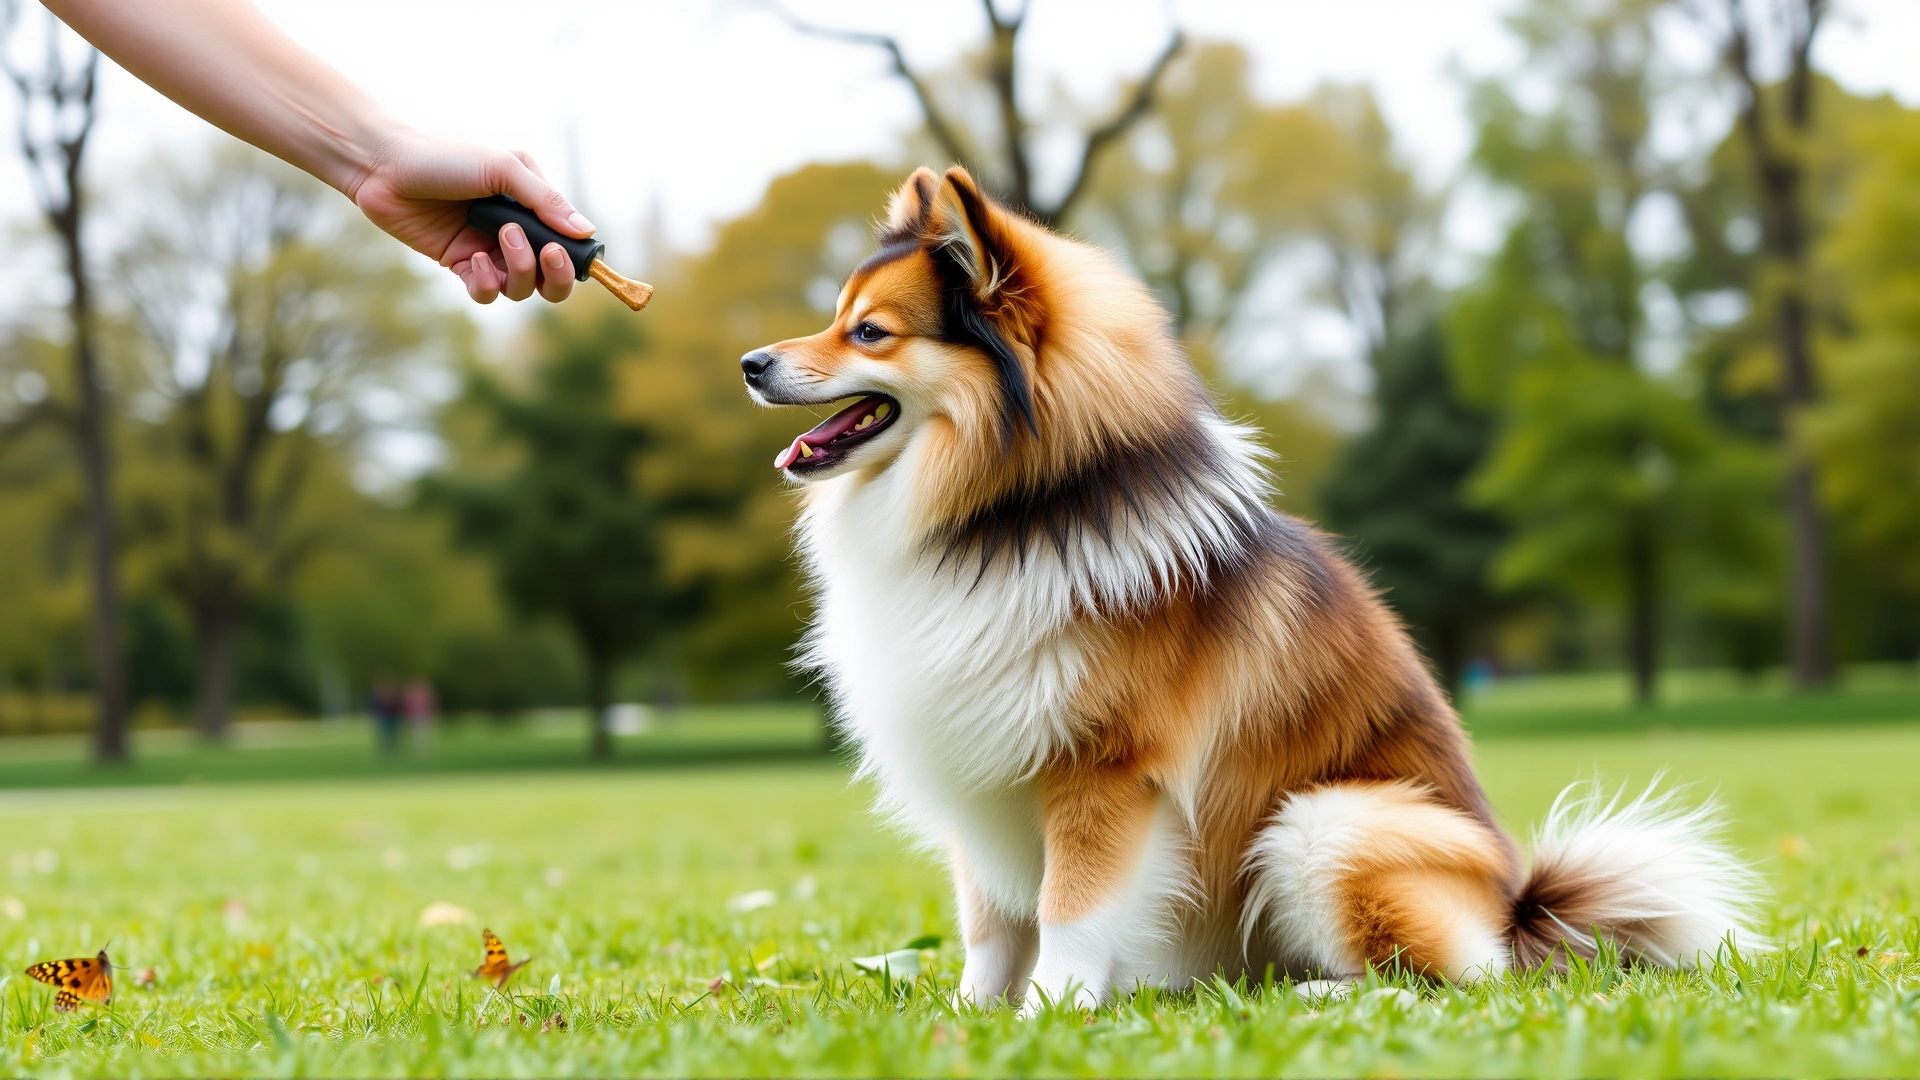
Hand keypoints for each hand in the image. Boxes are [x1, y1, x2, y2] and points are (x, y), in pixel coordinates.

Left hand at [348, 128, 592, 303]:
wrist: (386, 167)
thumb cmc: (446, 158)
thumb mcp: (503, 169)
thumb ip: (546, 201)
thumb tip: (586, 231)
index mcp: (531, 207)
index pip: (567, 244)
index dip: (574, 257)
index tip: (566, 249)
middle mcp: (514, 233)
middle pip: (551, 279)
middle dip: (556, 276)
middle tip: (548, 254)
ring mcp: (488, 252)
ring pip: (521, 289)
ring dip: (519, 270)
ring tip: (501, 236)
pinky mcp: (460, 267)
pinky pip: (486, 293)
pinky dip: (485, 284)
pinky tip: (472, 260)